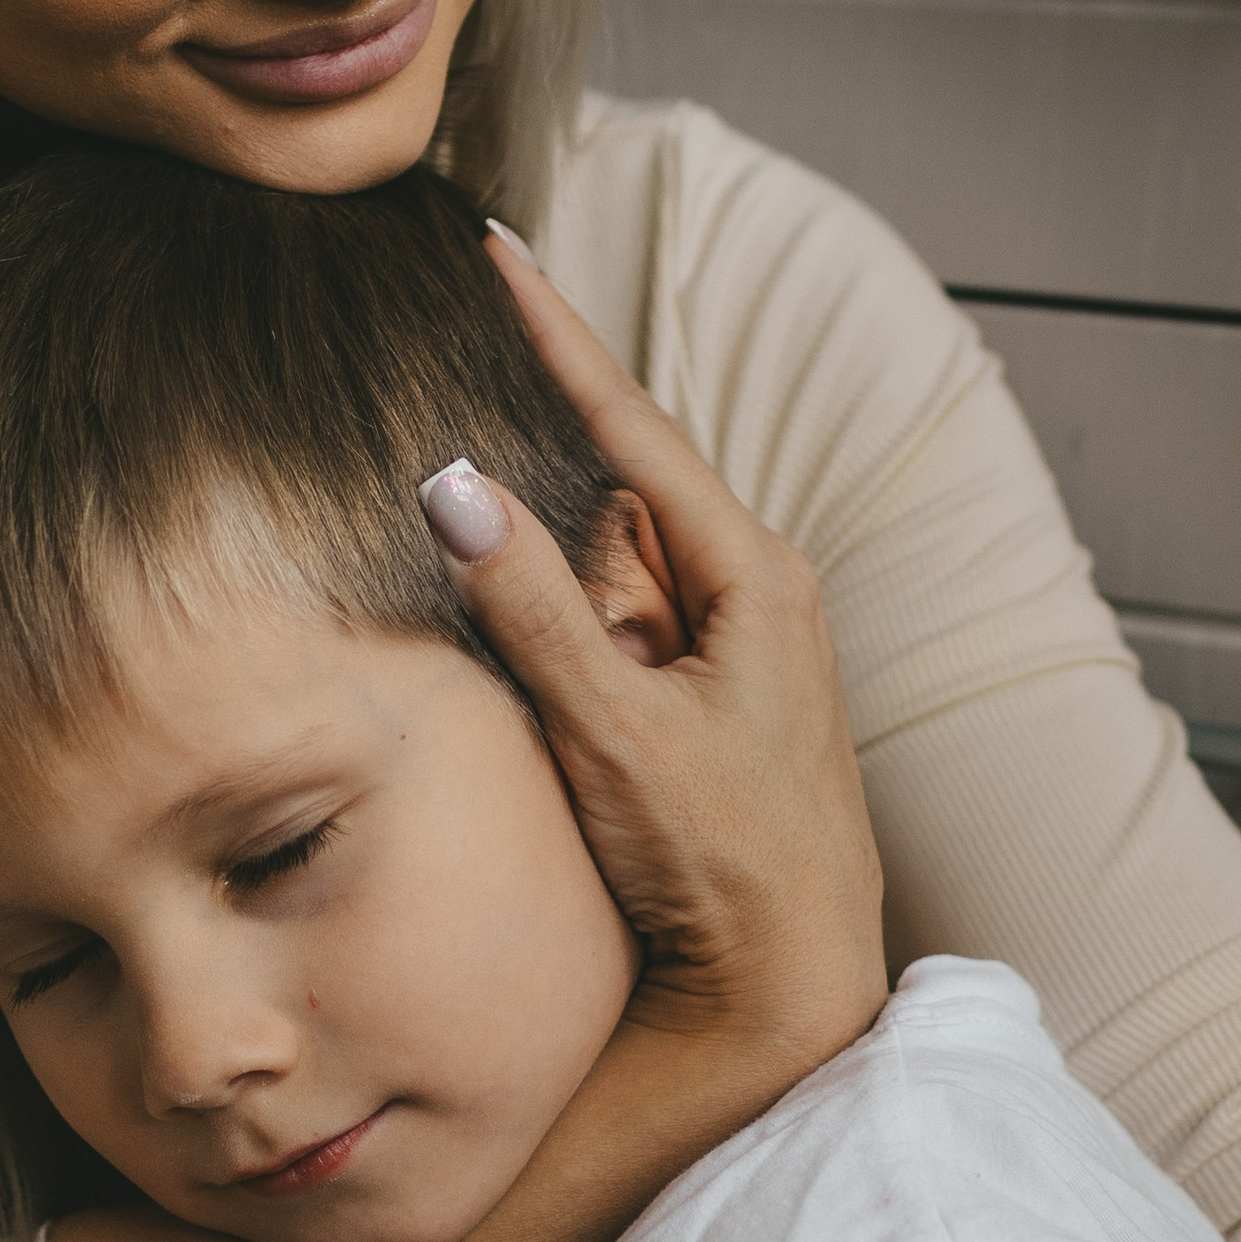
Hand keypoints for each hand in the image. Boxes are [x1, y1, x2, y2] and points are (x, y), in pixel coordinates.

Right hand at [425, 234, 886, 1104]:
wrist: (787, 995)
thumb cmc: (729, 867)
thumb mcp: (617, 732)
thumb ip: (533, 607)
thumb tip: (452, 484)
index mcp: (757, 576)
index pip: (630, 425)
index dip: (555, 334)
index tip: (494, 246)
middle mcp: (754, 595)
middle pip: (609, 517)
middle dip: (562, 557)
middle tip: (575, 635)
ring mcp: (730, 650)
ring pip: (603, 591)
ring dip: (569, 641)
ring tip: (602, 730)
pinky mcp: (701, 702)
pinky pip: (609, 648)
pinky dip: (578, 672)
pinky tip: (594, 740)